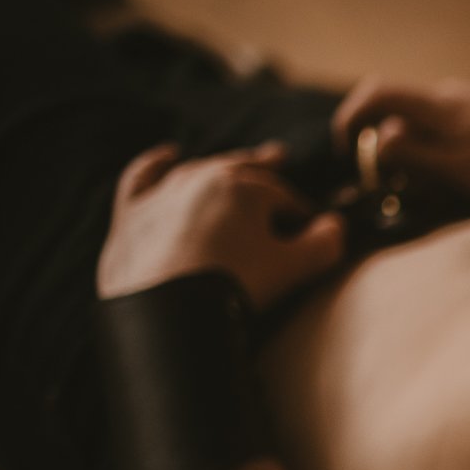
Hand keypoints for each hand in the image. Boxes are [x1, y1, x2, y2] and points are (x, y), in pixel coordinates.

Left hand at [98, 143, 346, 308]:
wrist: (168, 314)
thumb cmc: (235, 287)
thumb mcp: (293, 269)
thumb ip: (323, 245)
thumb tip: (336, 226)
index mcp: (243, 189)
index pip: (283, 197)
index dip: (302, 213)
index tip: (314, 229)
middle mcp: (202, 180)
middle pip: (241, 169)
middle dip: (263, 166)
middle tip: (279, 156)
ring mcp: (163, 195)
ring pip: (198, 170)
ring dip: (220, 163)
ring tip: (236, 161)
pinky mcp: (132, 216)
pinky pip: (142, 178)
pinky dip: (155, 164)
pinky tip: (167, 155)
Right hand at [332, 75, 469, 205]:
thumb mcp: (463, 169)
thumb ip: (416, 156)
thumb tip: (376, 142)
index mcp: (439, 104)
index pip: (376, 93)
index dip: (352, 121)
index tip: (350, 156)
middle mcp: (453, 97)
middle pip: (400, 118)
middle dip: (395, 156)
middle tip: (410, 190)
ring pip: (430, 133)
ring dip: (428, 164)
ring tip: (453, 194)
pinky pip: (457, 139)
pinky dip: (452, 162)